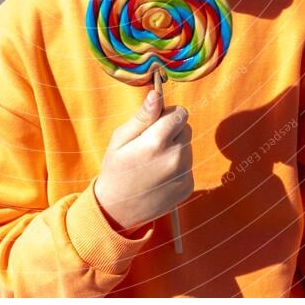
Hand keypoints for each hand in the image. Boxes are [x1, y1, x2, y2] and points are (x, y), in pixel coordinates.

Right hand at [94, 89, 193, 231]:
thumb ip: (142, 116)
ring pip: (188, 146)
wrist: (118, 210)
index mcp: (157, 142)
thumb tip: (156, 94)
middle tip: (151, 145)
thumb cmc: (116, 169)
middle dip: (172, 130)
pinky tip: (160, 176)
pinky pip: (189, 165)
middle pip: (186, 128)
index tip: (155, 124)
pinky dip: (178, 166)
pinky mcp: (188, 187)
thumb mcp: (120, 139)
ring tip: (154, 162)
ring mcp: (184, 174)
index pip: (180, 113)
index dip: (168, 115)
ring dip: (176, 148)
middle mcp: (175, 157)